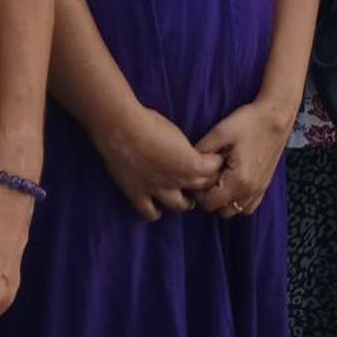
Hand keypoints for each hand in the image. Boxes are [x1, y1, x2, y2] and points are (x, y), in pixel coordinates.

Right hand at [95, 104, 223, 222]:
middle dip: (205, 182)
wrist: (121, 128)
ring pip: (180, 206)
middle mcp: (178, 180)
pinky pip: (150, 213)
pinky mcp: (138, 195)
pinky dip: (156, 211)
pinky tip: (156, 204)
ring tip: (183, 195)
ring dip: (184, 201)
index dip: (215, 163)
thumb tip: (188, 155)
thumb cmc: (150, 122)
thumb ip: (186, 151)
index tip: (213, 159)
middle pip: (201, 188)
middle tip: (201, 177)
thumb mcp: (177, 134)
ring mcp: (157, 191)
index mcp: (191, 163)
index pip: (214, 169)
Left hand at [193, 101, 290, 218]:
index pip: (209, 203)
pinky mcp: (265, 185)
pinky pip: (248, 207)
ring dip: (224, 201)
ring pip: (235, 211)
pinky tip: (233, 184)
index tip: (198, 177)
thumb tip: (187, 164)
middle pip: (221, 211)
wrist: (276, 117)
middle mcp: (250, 190)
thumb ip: (201, 150)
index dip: (198, 193)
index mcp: (238, 180)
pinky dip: (238, 201)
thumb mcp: (220, 132)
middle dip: (210, 198)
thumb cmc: (248, 122)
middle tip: (207, 178)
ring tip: (220, 181)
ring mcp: (259, 189)